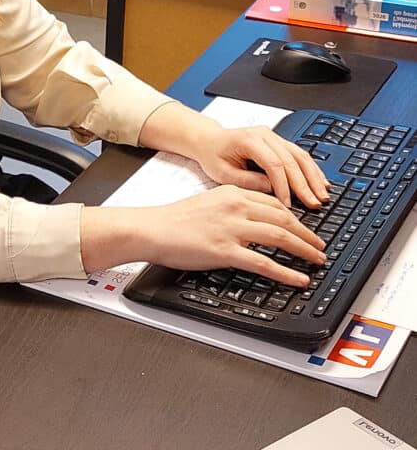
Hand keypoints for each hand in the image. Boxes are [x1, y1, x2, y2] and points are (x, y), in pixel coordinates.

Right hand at [126, 186, 325, 285]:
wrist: (153, 228)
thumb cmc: (175, 219)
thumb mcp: (209, 202)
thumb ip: (233, 208)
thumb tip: (255, 220)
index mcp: (232, 193)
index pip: (274, 202)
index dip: (295, 216)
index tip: (305, 227)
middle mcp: (235, 206)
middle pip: (283, 217)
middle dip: (307, 233)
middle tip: (319, 246)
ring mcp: (231, 229)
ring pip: (280, 236)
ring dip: (304, 249)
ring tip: (317, 260)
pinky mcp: (225, 251)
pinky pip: (264, 262)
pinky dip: (286, 272)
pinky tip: (298, 278)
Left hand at [191, 124, 330, 208]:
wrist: (209, 140)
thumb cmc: (213, 156)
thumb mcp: (222, 173)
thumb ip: (247, 181)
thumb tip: (272, 190)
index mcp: (249, 140)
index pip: (274, 163)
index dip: (284, 185)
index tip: (288, 204)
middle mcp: (264, 135)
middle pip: (291, 159)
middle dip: (304, 184)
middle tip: (314, 204)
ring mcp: (273, 136)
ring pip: (300, 155)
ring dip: (313, 177)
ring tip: (322, 196)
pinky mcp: (278, 142)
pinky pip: (299, 155)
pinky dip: (311, 170)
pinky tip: (320, 183)